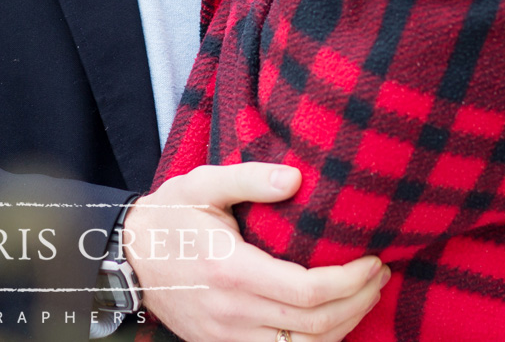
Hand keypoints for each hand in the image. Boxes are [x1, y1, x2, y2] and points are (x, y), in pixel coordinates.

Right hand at [124, 163, 388, 341]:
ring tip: (363, 296)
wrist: (126, 258)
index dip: (351, 281)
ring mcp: (227, 337)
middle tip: (378, 274)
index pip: (309, 291)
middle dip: (359, 302)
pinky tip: (331, 320)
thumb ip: (249, 178)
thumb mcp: (202, 184)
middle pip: (316, 326)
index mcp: (231, 270)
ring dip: (344, 327)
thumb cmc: (170, 216)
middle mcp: (232, 312)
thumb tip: (297, 179)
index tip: (373, 260)